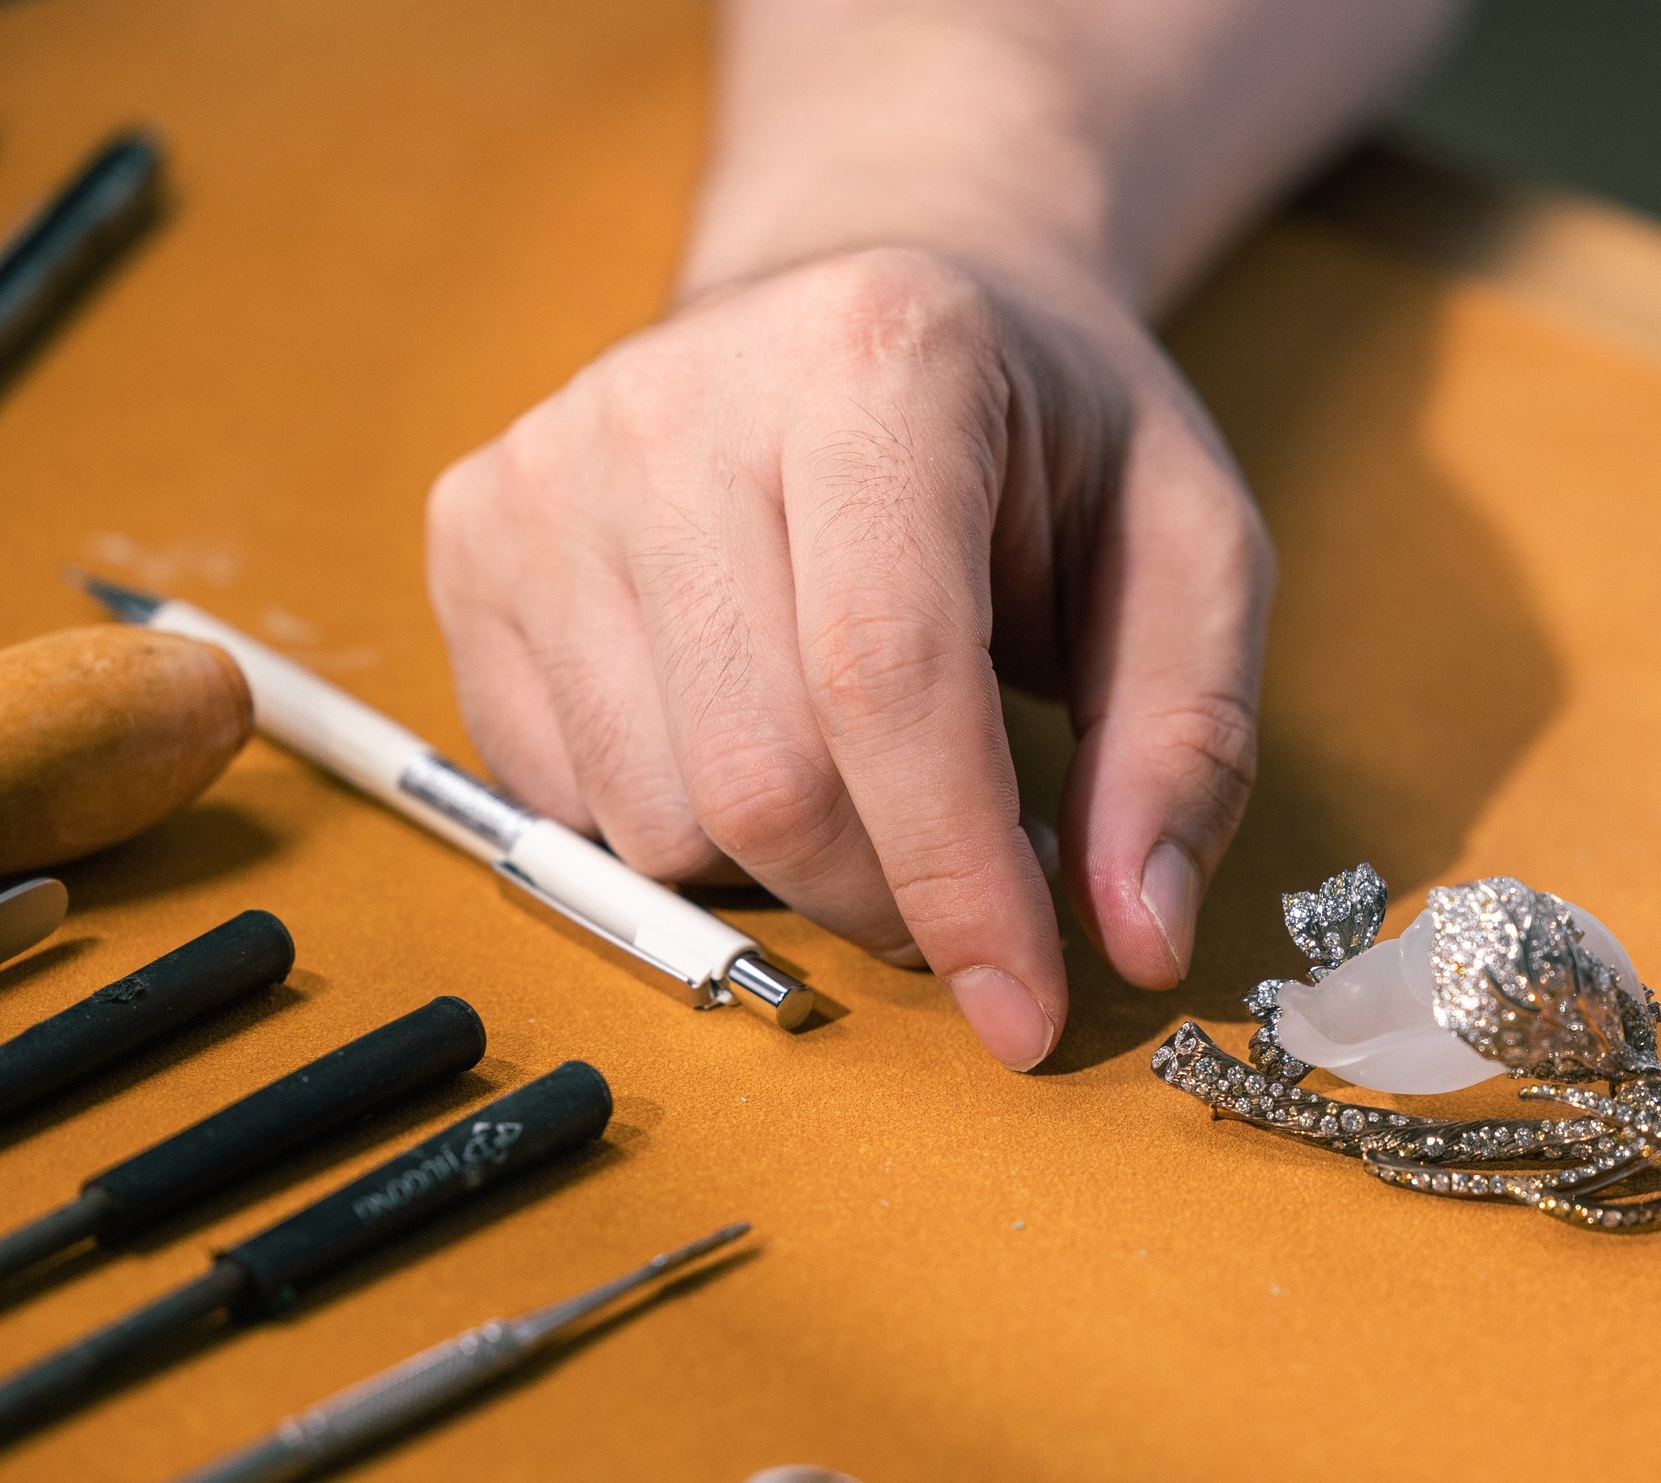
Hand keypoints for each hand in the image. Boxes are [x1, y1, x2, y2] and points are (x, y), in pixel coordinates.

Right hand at [426, 247, 1268, 1066]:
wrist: (870, 288)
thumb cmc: (1042, 436)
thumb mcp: (1188, 550)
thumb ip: (1186, 743)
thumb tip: (1139, 940)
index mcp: (880, 360)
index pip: (887, 676)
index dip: (957, 879)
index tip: (1028, 1015)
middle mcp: (679, 399)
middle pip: (761, 776)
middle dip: (888, 902)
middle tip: (974, 888)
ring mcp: (550, 469)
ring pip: (655, 818)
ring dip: (789, 870)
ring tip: (869, 769)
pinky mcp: (472, 537)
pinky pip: (561, 799)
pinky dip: (681, 828)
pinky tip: (757, 728)